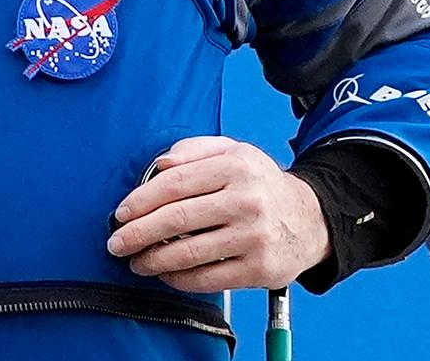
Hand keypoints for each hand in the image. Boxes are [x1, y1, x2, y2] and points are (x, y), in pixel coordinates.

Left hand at [107, 136, 331, 291]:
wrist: (312, 219)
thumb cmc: (260, 184)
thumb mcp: (233, 151)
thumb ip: (193, 149)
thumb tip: (159, 164)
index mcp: (235, 167)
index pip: (175, 184)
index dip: (141, 200)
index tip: (120, 214)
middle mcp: (246, 201)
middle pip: (177, 219)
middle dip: (138, 234)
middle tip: (116, 243)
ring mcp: (255, 237)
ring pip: (189, 253)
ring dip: (153, 260)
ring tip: (136, 262)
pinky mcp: (261, 269)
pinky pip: (209, 278)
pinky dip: (180, 279)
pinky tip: (165, 274)